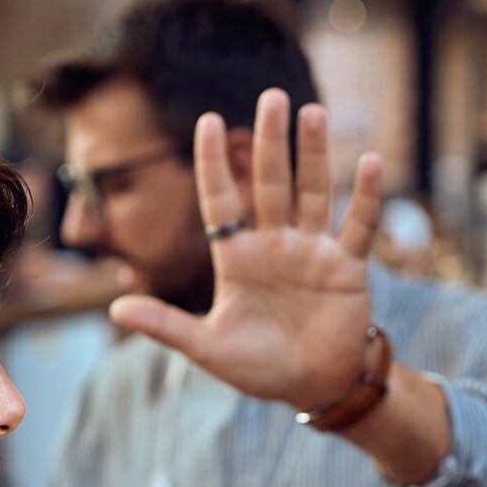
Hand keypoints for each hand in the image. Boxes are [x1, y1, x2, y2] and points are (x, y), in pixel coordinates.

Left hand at [109, 89, 385, 412]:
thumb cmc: (260, 368)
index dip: (214, 163)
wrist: (315, 388)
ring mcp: (312, 251)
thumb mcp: (208, 348)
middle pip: (270, 183)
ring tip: (313, 112)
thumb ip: (166, 326)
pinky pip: (357, 226)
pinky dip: (365, 197)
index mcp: (237, 257)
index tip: (206, 121)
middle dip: (269, 141)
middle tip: (272, 97)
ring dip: (315, 154)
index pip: (221, 199)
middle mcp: (274, 244)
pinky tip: (371, 162)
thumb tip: (115, 308)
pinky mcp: (346, 267)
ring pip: (312, 192)